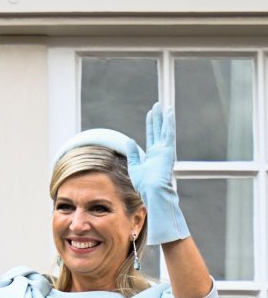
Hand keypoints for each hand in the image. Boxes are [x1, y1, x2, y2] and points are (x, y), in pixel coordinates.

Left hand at [124, 103, 189, 244]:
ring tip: (163, 105)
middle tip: (157, 105)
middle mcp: (160, 151)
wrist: (153, 192)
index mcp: (153, 156)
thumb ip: (132, 154)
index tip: (150, 114)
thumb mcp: (134, 167)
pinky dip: (169, 122)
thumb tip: (128, 141)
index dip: (150, 125)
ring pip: (164, 130)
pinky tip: (169, 112)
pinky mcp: (168, 150)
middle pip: (158, 131)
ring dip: (164, 117)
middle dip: (157, 118)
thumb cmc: (144, 186)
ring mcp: (165, 150)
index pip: (151, 137)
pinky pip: (169, 133)